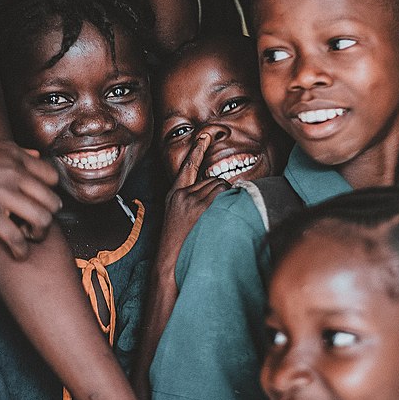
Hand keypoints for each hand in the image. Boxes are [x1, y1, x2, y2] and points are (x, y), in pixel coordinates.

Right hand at [0, 135, 61, 258]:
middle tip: (34, 222)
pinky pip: (16, 237)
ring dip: (39, 233)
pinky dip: (21, 250)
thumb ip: (12, 148)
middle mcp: (13, 173)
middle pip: (52, 200)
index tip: (40, 201)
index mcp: (13, 155)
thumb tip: (35, 156)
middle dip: (48, 215)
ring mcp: (1, 193)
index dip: (49, 192)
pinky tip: (18, 254)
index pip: (52, 176)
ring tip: (28, 237)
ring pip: (42, 219)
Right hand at [159, 133, 229, 263]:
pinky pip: (223, 193)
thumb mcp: (178, 220)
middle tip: (218, 214)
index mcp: (174, 195)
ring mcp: (190, 199)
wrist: (170, 265)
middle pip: (213, 179)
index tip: (205, 135)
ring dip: (225, 198)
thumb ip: (192, 204)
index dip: (197, 149)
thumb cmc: (179, 247)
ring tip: (218, 218)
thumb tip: (217, 192)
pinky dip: (228, 200)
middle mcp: (181, 194)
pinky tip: (223, 216)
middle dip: (221, 193)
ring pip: (220, 185)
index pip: (188, 166)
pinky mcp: (200, 207)